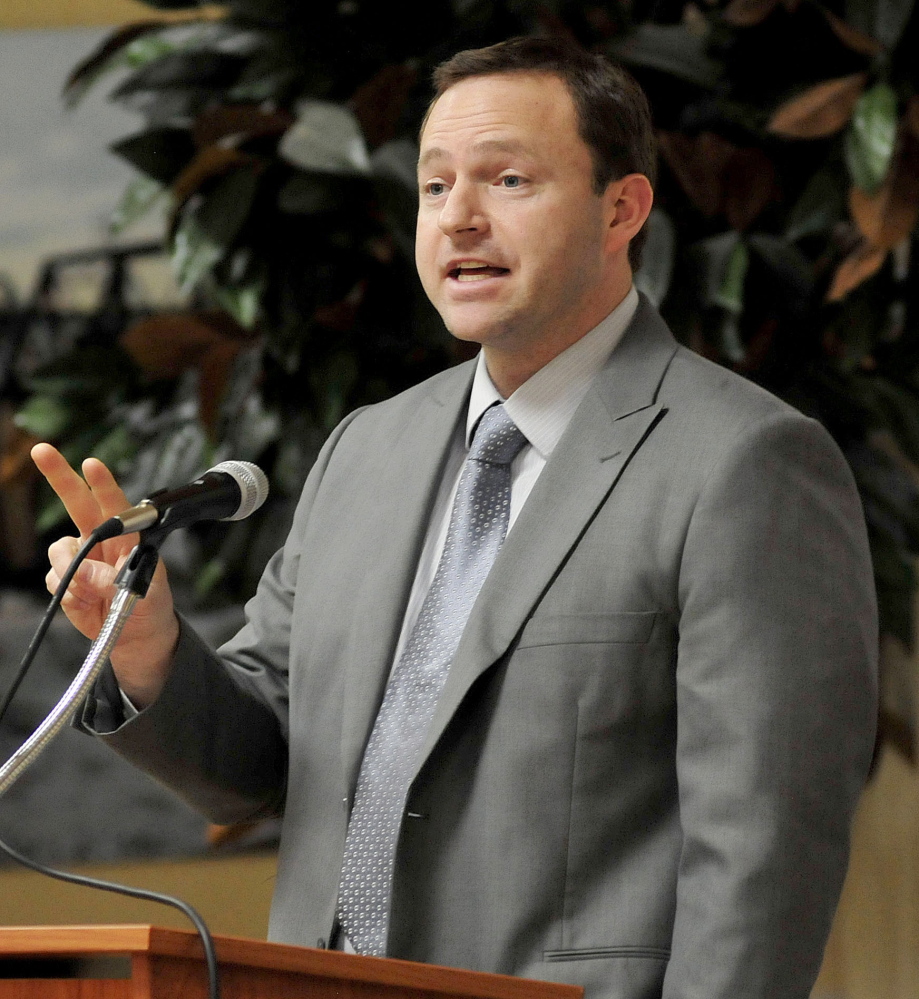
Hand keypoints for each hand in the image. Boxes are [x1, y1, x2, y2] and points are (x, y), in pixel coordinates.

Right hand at [31, 444, 178, 707]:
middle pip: (77, 502)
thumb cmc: (150, 605)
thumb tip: (85, 572)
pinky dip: (68, 594)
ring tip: (97, 594)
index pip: (115, 504)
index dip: (103, 483)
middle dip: (59, 475)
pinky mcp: (65, 579)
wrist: (136, 634)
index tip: (92, 464)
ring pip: (59, 551)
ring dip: (73, 573)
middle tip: (42, 450)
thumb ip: (119, 579)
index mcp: (129, 535)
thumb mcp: (146, 593)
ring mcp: (80, 558)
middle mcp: (101, 539)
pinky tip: (86, 603)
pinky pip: (55, 579)